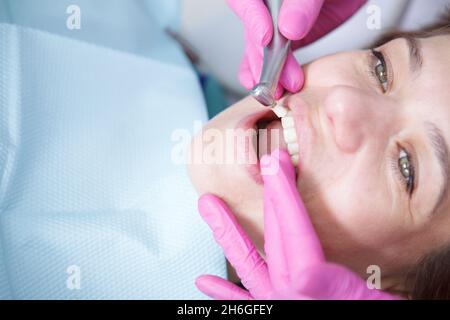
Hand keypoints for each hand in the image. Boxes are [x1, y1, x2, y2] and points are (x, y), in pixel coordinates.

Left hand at [195, 149, 399, 299]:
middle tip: (267, 166)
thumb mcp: (371, 308)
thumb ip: (335, 290)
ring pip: (248, 265)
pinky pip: (245, 304)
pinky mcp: (275, 315)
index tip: (276, 167)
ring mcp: (278, 307)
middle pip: (275, 241)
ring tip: (208, 207)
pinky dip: (224, 293)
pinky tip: (202, 280)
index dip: (284, 197)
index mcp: (313, 293)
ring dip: (228, 234)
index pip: (294, 236)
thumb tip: (304, 273)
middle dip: (272, 199)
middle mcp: (289, 299)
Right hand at [228, 0, 366, 96]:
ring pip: (258, 50)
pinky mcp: (283, 40)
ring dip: (266, 73)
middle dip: (265, 59)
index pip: (246, 1)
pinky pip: (268, 58)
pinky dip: (266, 74)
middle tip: (280, 78)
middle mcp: (265, 7)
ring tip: (277, 91)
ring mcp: (272, 23)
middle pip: (252, 33)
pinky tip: (268, 87)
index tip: (266, 37)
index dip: (253, 19)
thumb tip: (288, 30)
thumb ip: (304, 2)